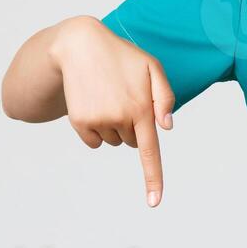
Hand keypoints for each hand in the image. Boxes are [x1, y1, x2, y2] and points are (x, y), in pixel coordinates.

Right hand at [50, 17, 176, 206]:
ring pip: (113, 142)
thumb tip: (166, 128)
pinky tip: (94, 104)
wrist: (80, 45)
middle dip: (131, 126)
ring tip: (107, 96)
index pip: (149, 152)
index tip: (154, 202)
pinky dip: (96, 130)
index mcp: (142, 107)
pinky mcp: (79, 121)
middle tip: (123, 97)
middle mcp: (119, 118)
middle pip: (132, 142)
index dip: (153, 179)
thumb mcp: (151, 67)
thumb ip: (164, 97)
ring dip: (113, 126)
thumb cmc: (122, 57)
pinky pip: (93, 141)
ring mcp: (97, 120)